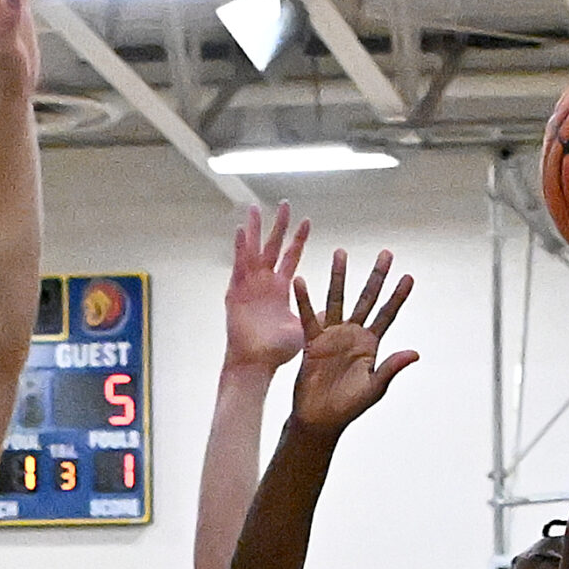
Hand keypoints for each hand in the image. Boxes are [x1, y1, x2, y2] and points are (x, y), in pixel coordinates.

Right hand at [225, 203, 310, 373]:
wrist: (257, 364)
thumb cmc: (277, 351)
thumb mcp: (303, 328)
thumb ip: (315, 314)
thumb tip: (333, 310)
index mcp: (280, 289)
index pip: (291, 257)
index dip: (298, 239)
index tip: (307, 221)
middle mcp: (264, 283)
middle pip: (272, 247)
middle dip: (278, 225)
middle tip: (284, 204)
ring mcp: (248, 286)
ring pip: (252, 251)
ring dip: (254, 230)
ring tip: (254, 208)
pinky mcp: (236, 293)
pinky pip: (238, 267)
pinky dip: (239, 250)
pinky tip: (240, 232)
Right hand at [288, 248, 418, 433]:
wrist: (320, 418)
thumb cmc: (348, 407)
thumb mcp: (373, 388)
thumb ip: (391, 368)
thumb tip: (415, 353)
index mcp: (371, 345)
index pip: (387, 315)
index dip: (398, 296)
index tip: (408, 276)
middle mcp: (353, 335)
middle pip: (367, 299)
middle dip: (377, 277)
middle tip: (386, 253)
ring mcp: (332, 336)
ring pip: (337, 300)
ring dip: (340, 277)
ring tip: (341, 252)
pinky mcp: (312, 342)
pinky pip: (308, 317)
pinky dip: (304, 300)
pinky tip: (300, 281)